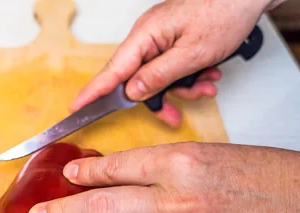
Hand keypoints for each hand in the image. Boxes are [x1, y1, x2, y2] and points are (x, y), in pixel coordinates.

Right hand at [70, 0, 277, 127]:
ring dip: (182, 87)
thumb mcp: (192, 53)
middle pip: (136, 80)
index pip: (111, 71)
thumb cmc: (225, 11)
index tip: (75, 108)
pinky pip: (170, 68)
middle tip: (174, 114)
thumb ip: (159, 76)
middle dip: (160, 97)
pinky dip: (188, 76)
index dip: (93, 92)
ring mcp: (160, 38)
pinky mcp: (172, 40)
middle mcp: (147, 36)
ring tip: (207, 83)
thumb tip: (131, 93)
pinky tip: (207, 73)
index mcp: (145, 35)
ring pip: (157, 77)